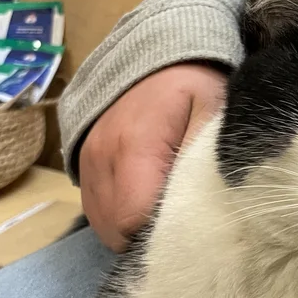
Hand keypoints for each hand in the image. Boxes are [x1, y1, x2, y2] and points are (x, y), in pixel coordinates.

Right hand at [79, 64, 226, 250]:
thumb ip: (208, 154)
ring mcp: (87, 165)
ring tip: (167, 216)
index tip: (193, 234)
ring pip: (105, 226)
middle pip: (118, 229)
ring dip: (133, 231)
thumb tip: (214, 200)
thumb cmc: (191, 86)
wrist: (153, 59)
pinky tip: (147, 206)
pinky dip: (120, 219)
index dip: (164, 236)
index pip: (136, 218)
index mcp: (135, 146)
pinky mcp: (83, 168)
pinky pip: (97, 213)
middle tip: (185, 229)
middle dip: (150, 238)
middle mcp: (102, 159)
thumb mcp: (212, 109)